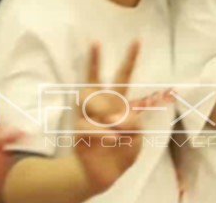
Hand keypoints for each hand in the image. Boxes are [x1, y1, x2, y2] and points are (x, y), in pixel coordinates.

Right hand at [75, 42, 142, 195]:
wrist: (104, 175)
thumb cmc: (121, 152)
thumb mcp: (137, 138)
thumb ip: (134, 125)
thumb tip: (117, 118)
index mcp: (117, 103)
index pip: (122, 77)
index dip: (129, 59)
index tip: (136, 40)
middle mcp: (99, 105)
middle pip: (92, 79)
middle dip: (93, 61)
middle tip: (95, 43)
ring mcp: (86, 117)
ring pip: (87, 98)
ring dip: (104, 110)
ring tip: (115, 123)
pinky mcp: (78, 132)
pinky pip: (87, 125)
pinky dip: (102, 132)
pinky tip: (112, 138)